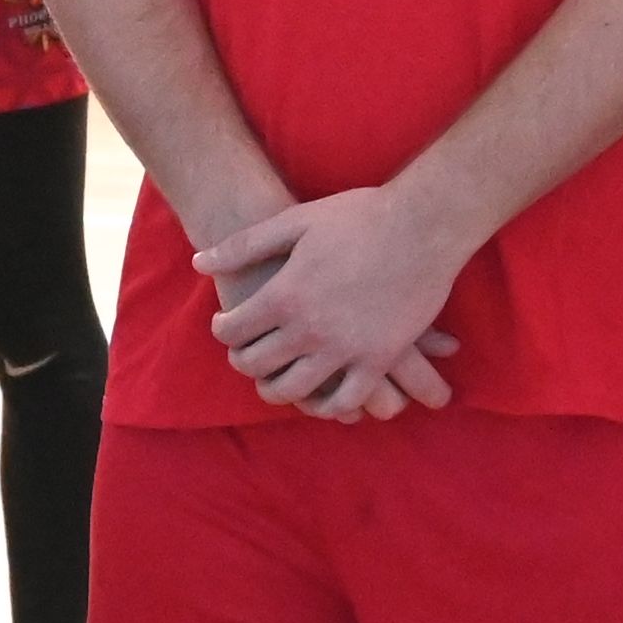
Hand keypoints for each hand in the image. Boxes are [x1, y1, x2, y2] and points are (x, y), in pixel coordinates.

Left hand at [191, 188, 466, 418]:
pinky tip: (322, 396)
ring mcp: (345, 349)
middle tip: (245, 354)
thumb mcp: (295, 221)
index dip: (224, 330)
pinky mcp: (379, 360)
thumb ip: (244, 245)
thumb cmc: (359, 216)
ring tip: (275, 379)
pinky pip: (346, 401)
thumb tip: (199, 262)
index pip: (233, 330)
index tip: (227, 325)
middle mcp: (310, 329)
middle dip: (243, 361)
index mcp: (285, 294)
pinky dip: (328, 406)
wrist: (423, 224)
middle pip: (257, 365)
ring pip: (295, 390)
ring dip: (276, 390)